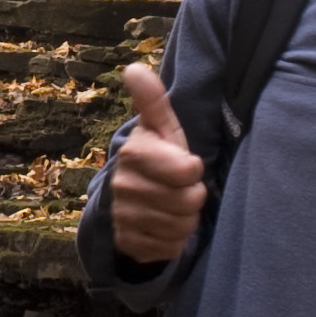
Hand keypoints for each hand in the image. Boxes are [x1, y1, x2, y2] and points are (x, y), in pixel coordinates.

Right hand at [103, 59, 210, 267]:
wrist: (127, 199)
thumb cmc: (155, 158)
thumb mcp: (160, 128)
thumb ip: (153, 100)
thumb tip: (134, 68)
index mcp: (133, 153)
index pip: (186, 170)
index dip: (193, 169)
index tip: (186, 164)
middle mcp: (123, 186)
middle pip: (187, 202)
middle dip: (192, 197)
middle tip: (181, 188)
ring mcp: (123, 218)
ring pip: (180, 227)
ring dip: (185, 219)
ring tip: (174, 206)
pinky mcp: (128, 245)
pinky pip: (169, 248)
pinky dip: (173, 240)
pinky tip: (164, 226)